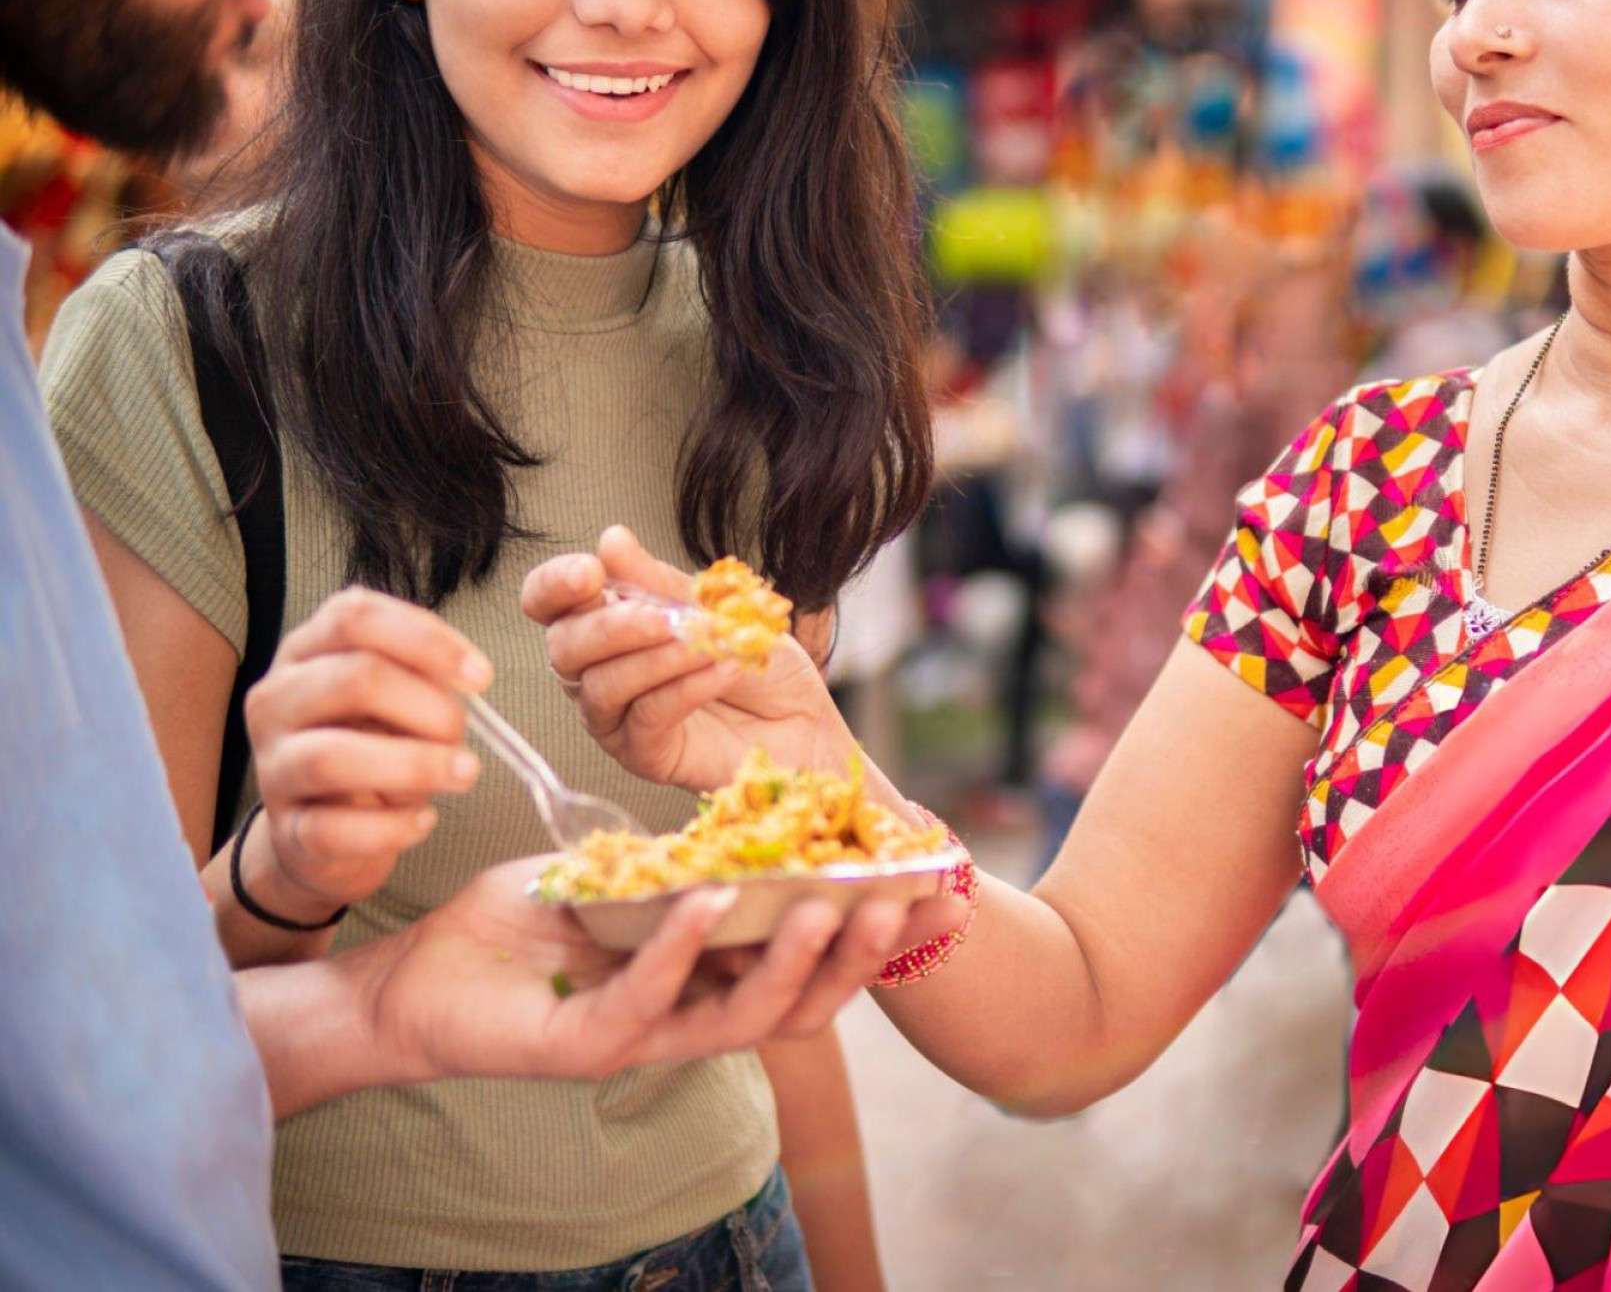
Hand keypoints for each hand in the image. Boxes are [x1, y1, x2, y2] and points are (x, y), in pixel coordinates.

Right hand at [240, 588, 489, 918]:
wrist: (322, 835)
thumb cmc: (369, 747)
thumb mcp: (394, 699)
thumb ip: (422, 677)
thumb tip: (468, 679)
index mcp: (306, 652)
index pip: (354, 617)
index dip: (425, 640)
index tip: (480, 677)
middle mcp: (277, 701)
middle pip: (352, 678)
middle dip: (428, 706)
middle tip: (462, 734)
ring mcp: (273, 767)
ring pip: (333, 756)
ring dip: (414, 765)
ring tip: (463, 774)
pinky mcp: (287, 830)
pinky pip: (334, 829)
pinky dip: (391, 826)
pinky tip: (424, 821)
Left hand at [360, 859, 967, 1085]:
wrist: (419, 973)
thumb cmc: (527, 922)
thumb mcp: (628, 873)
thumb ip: (694, 857)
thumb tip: (769, 813)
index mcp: (714, 975)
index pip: (816, 961)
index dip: (880, 932)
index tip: (943, 885)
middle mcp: (693, 1016)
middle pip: (806, 1001)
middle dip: (866, 952)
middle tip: (915, 900)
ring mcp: (644, 1037)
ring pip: (746, 1016)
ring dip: (796, 960)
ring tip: (831, 904)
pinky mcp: (583, 1045)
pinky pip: (648, 1000)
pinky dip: (684, 950)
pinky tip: (710, 901)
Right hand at [522, 527, 857, 794]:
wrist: (805, 720)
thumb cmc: (758, 662)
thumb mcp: (719, 607)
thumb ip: (660, 582)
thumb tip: (611, 540)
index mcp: (606, 624)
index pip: (548, 603)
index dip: (555, 585)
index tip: (590, 573)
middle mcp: (597, 672)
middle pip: (563, 648)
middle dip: (612, 627)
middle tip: (666, 617)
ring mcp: (617, 718)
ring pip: (601, 686)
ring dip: (656, 659)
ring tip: (706, 644)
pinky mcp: (644, 755)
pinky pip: (647, 718)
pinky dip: (684, 689)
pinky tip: (722, 671)